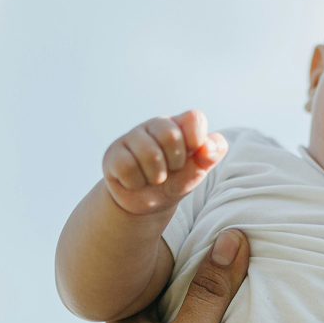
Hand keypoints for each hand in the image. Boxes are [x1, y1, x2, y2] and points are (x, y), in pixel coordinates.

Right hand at [102, 110, 227, 215]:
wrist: (146, 203)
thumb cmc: (176, 181)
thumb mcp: (197, 171)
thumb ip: (210, 156)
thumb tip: (207, 146)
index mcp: (180, 125)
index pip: (194, 118)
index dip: (197, 139)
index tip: (194, 154)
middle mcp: (156, 125)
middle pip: (171, 134)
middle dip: (175, 163)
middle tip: (170, 170)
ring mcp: (132, 137)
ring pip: (149, 154)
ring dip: (155, 176)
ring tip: (153, 178)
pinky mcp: (113, 153)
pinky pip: (127, 167)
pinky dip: (135, 182)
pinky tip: (135, 181)